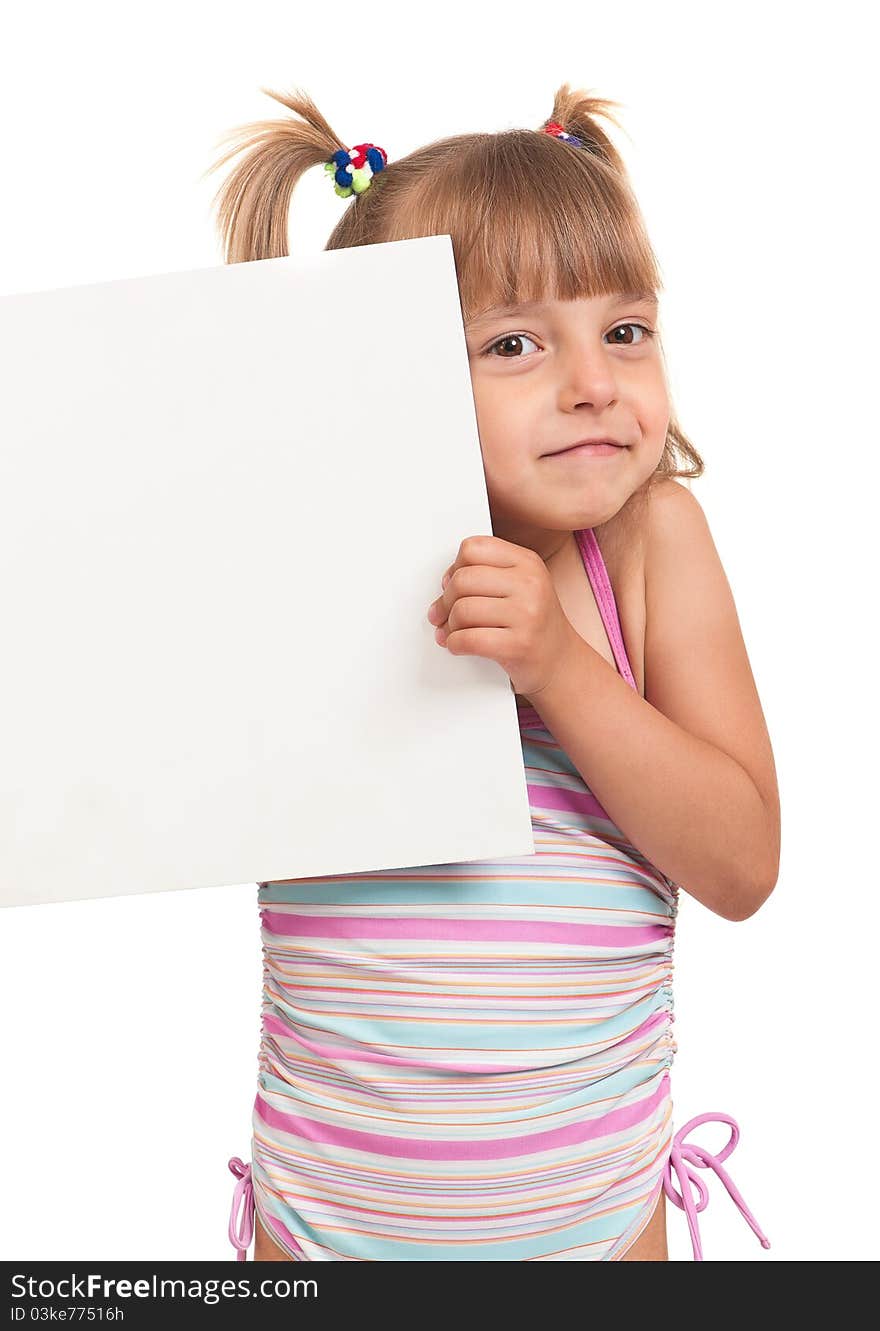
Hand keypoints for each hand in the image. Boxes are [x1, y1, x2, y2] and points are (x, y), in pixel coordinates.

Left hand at [425, 534, 580, 697]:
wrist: (560, 661)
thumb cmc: (533, 624)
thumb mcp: (520, 585)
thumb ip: (487, 574)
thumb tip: (446, 581)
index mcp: (528, 562)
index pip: (473, 548)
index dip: (454, 567)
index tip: (452, 584)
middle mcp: (530, 584)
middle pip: (462, 579)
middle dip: (445, 600)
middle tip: (443, 614)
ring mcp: (527, 614)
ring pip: (462, 610)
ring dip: (449, 626)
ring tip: (453, 631)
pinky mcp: (519, 645)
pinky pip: (468, 639)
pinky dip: (454, 644)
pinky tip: (459, 645)